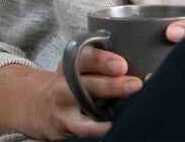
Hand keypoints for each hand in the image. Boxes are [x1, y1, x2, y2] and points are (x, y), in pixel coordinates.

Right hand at [0, 50, 142, 140]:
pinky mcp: (66, 123)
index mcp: (73, 61)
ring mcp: (64, 103)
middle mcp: (66, 81)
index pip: (85, 57)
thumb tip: (145, 57)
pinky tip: (113, 125)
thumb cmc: (71, 81)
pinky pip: (83, 127)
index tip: (123, 64)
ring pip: (85, 103)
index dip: (103, 60)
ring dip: (108, 105)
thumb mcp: (80, 65)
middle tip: (136, 84)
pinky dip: (98, 127)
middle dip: (112, 84)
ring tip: (130, 103)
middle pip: (88, 81)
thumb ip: (103, 60)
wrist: (39, 105)